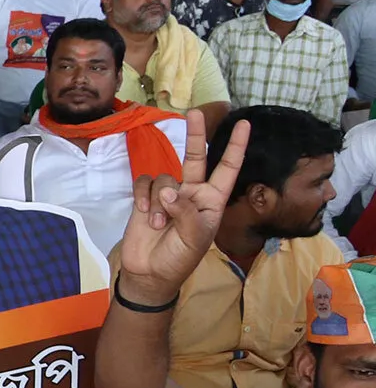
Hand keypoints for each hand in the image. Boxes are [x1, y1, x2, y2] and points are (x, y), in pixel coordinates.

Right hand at [118, 113, 248, 301]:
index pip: (228, 169)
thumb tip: (170, 191)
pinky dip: (142, 196)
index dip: (236, 147)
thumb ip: (185, 212)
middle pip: (196, 158)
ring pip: (165, 178)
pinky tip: (142, 213)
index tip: (245, 125)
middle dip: (195, 136)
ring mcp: (168, 195)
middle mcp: (192, 193)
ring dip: (158, 201)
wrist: (149, 274)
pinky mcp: (146, 199)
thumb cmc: (179, 259)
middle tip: (194, 113)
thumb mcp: (193, 239)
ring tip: (157, 224)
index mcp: (212, 201)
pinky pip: (144, 184)